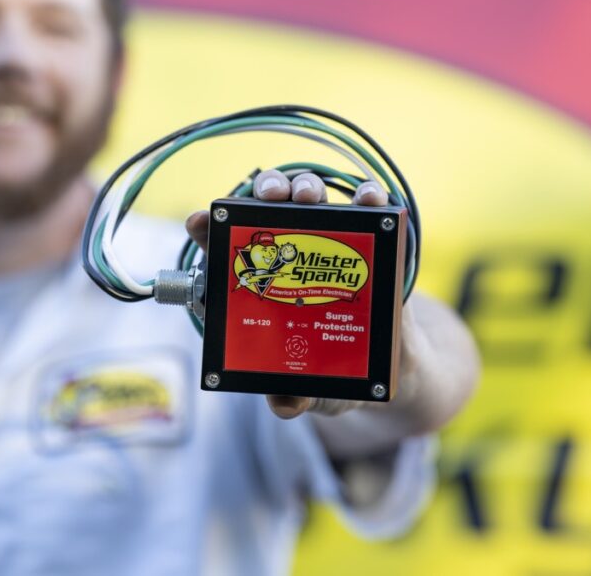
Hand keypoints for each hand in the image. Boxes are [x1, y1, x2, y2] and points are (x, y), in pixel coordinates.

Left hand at [184, 169, 391, 419]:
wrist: (391, 367)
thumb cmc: (333, 371)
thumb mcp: (313, 389)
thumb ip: (296, 396)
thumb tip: (285, 404)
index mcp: (261, 284)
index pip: (224, 247)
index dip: (207, 229)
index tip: (199, 220)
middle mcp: (290, 253)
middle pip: (267, 207)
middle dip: (264, 192)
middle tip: (270, 199)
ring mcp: (328, 240)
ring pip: (309, 197)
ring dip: (306, 187)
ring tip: (309, 198)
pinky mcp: (370, 238)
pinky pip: (365, 207)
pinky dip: (368, 196)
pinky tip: (370, 199)